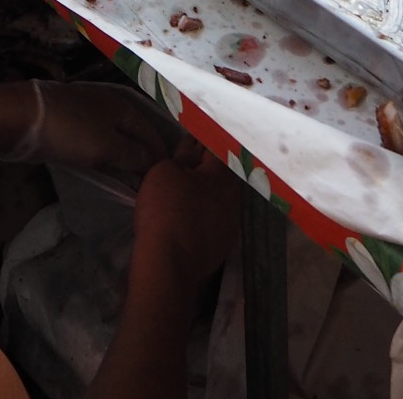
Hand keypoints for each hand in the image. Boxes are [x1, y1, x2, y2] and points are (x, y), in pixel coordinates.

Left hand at [29, 82, 180, 174]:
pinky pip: (93, 138)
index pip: (149, 130)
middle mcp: (106, 103)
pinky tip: (101, 164)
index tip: (166, 175)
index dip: (158, 153)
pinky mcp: (66, 120)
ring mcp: (84, 110)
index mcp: (121, 105)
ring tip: (128, 176)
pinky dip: (102, 151)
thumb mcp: (106, 147)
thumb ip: (133, 155)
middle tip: (148, 179)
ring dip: (121, 153)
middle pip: (131, 131)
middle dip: (141, 153)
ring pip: (111, 135)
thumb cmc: (69, 131)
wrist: (20, 117)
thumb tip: (154, 162)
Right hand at [132, 150, 240, 287]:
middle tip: (184, 166)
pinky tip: (188, 219)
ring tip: (184, 194)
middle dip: (206, 168)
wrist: (167, 263)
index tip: (190, 139)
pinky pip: (214, 222)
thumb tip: (192, 149)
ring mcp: (232, 225)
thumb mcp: (165, 171)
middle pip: (222, 175)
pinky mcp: (223, 246)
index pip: (217, 148)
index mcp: (226, 175)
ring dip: (206, 194)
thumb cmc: (165, 210)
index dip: (202, 141)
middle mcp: (236, 198)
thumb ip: (182, 156)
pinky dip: (204, 216)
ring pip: (220, 200)